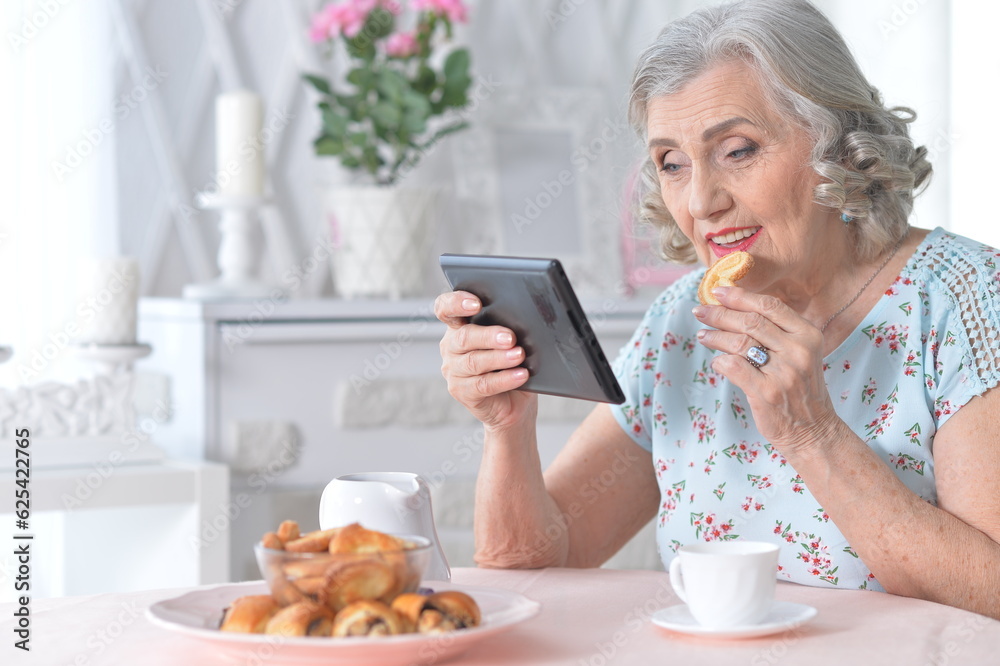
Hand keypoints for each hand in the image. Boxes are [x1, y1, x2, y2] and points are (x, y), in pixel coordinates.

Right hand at [434, 290, 536, 430]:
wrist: (514, 400)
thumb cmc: (511, 364)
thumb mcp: (509, 341)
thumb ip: (507, 328)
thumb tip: (524, 321)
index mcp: (459, 327)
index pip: (445, 308)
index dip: (456, 303)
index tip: (476, 303)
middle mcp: (451, 347)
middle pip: (464, 337)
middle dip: (488, 336)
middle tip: (510, 337)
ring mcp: (453, 370)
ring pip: (473, 362)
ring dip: (499, 358)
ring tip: (519, 355)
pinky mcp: (461, 392)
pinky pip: (482, 385)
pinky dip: (504, 379)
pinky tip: (520, 375)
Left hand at [691, 286, 842, 455]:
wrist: (813, 430)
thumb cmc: (800, 389)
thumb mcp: (801, 354)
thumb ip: (777, 332)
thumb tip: (736, 308)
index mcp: (808, 335)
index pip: (770, 306)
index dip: (740, 296)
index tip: (718, 291)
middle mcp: (798, 350)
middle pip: (750, 321)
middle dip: (720, 313)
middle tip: (700, 312)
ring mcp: (783, 371)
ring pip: (739, 342)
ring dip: (715, 337)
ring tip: (703, 336)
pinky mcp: (767, 392)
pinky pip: (733, 366)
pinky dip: (720, 362)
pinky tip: (717, 363)